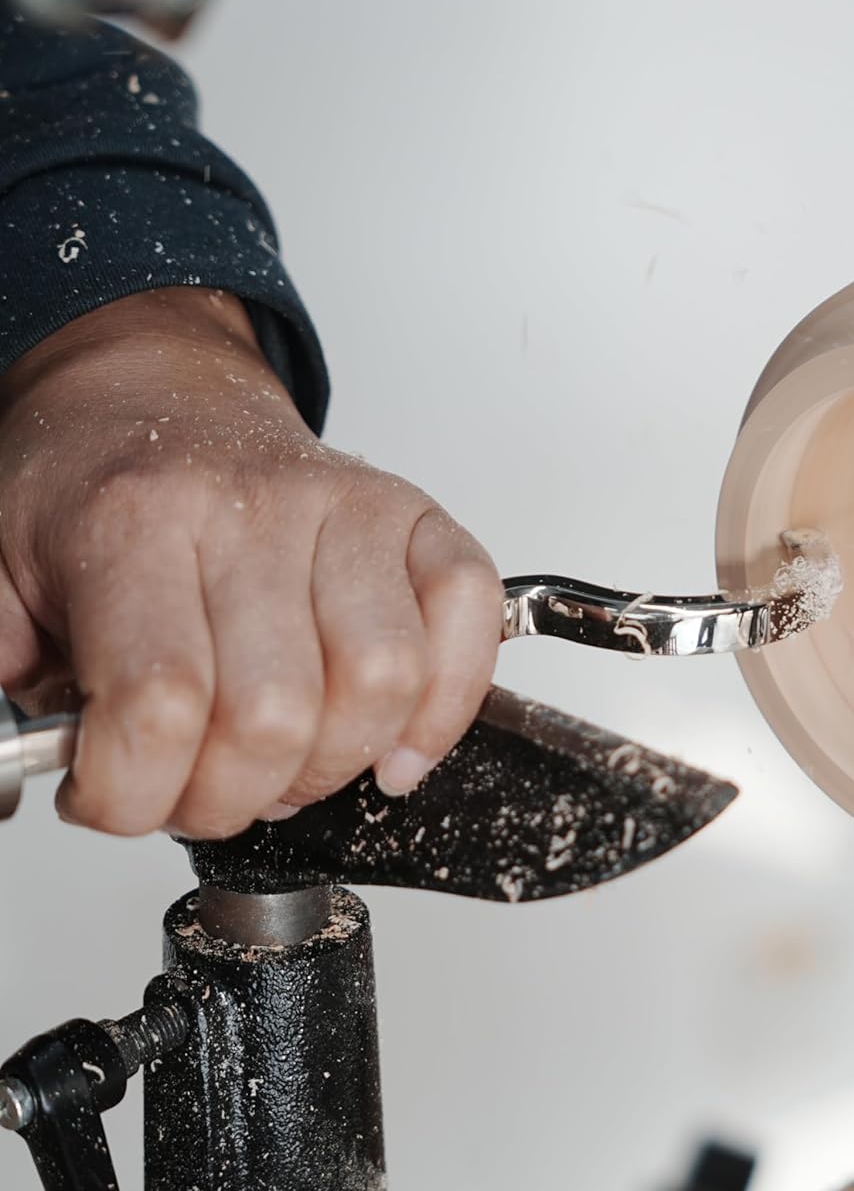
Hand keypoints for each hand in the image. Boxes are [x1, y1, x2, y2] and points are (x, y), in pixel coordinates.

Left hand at [0, 288, 502, 837]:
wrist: (158, 392)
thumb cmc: (98, 490)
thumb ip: (1, 677)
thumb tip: (20, 780)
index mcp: (131, 522)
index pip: (160, 703)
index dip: (136, 791)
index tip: (114, 796)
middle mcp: (251, 510)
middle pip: (275, 717)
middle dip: (231, 797)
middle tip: (200, 788)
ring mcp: (348, 510)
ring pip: (382, 684)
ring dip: (332, 767)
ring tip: (287, 763)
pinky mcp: (419, 521)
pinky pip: (470, 619)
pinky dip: (445, 707)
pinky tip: (391, 743)